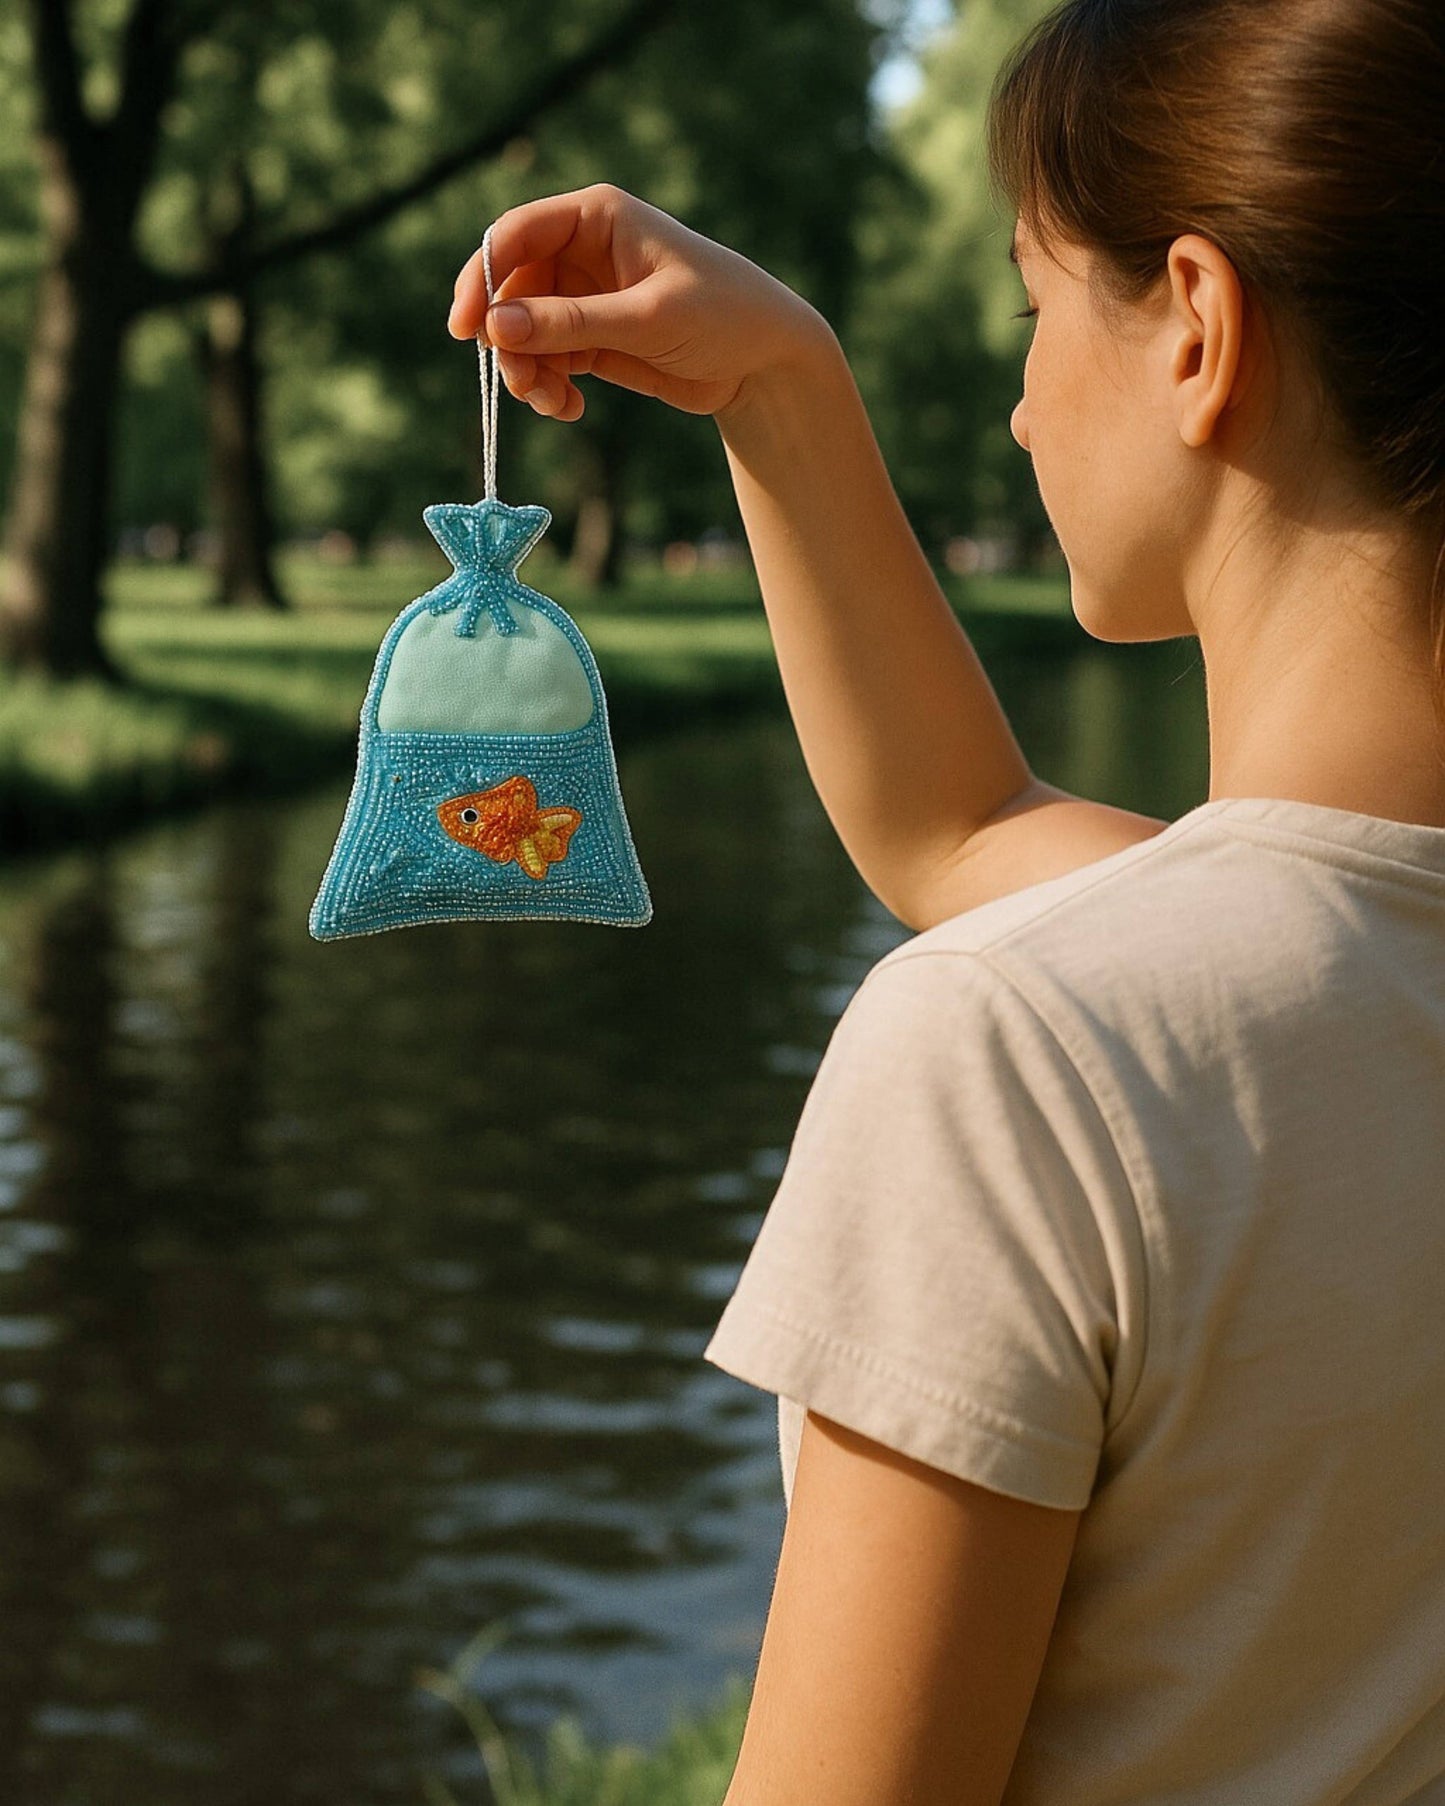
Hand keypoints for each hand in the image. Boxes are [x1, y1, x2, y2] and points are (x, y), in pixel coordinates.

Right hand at [446, 182, 833, 422]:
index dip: (481, 278)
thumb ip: (572, 323)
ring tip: (552, 403)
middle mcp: (582, 252)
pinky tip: (569, 409)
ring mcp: (583, 297)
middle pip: (509, 289)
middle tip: (519, 382)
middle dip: (506, 338)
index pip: (515, 235)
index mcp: (596, 217)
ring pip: (523, 332)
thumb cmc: (722, 315)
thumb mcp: (648, 318)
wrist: (767, 361)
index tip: (466, 330)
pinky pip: (547, 361)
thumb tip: (496, 328)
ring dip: (526, 370)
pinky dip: (548, 388)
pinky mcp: (591, 339)